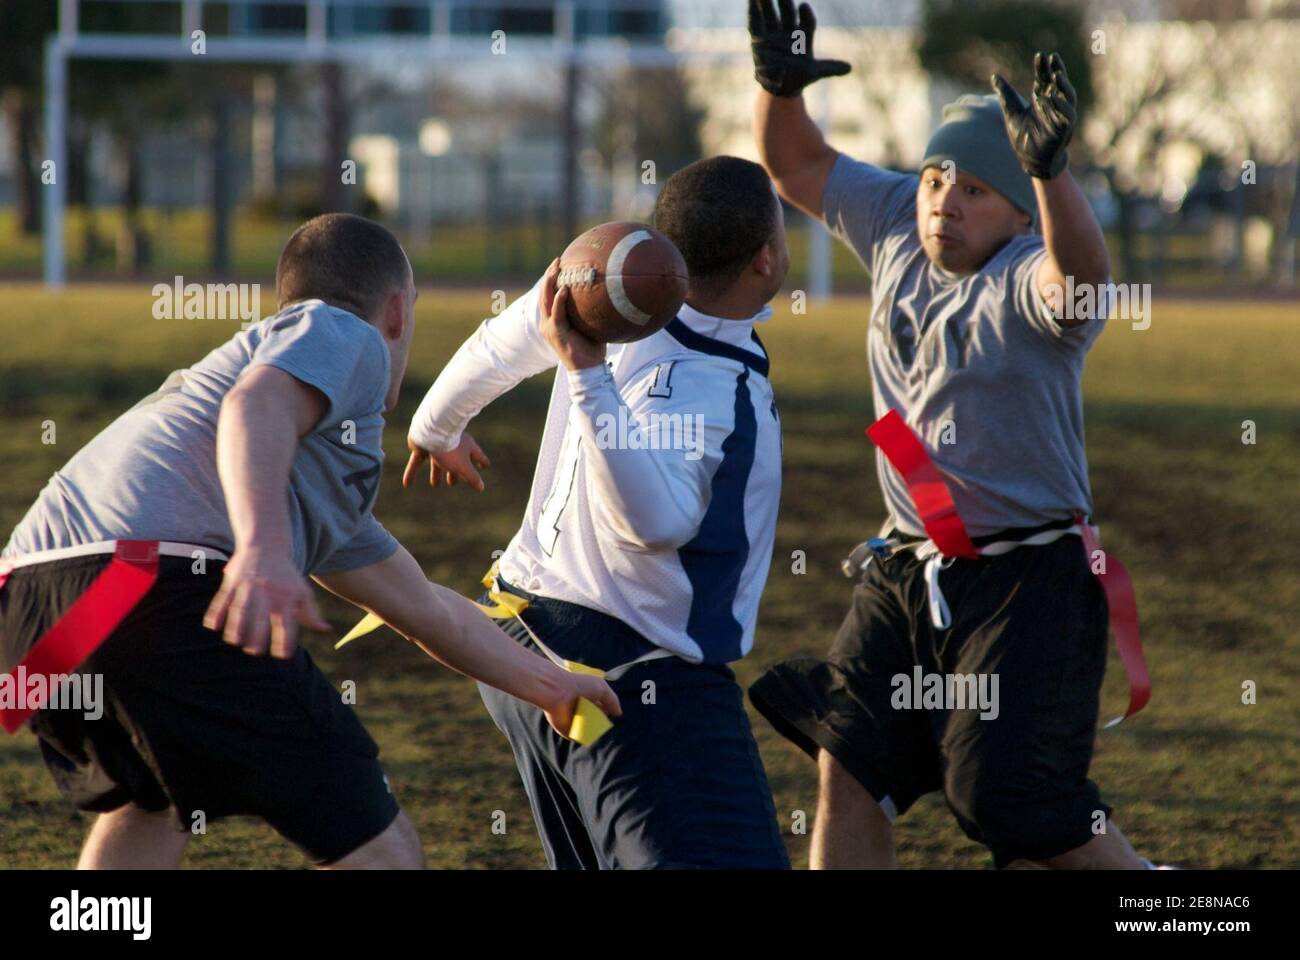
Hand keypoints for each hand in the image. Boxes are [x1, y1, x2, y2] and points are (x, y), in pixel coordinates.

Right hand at [203, 547, 329, 657]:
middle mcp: (267, 593)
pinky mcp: (233, 581)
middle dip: (258, 635)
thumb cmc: (286, 575)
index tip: (283, 656)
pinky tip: (212, 626)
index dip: (285, 640)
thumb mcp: (303, 591)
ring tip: (234, 641)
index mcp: (285, 598)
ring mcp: (248, 586)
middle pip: (261, 617)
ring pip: (240, 608)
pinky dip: (216, 611)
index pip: (286, 623)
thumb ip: (311, 613)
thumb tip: (325, 629)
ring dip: (236, 625)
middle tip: (254, 652)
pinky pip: (223, 598)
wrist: (267, 545)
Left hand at [404, 433, 490, 491]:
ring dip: (436, 473)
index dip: (482, 462)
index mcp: (466, 447)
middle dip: (455, 472)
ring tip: (435, 484)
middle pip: (456, 460)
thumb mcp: (463, 466)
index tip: (485, 466)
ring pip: (437, 462)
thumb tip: (481, 488)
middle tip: (453, 482)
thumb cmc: (451, 448)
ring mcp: (437, 445)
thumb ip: (472, 477)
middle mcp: (452, 445)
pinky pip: (417, 462)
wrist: (431, 430)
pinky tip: (407, 485)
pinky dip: (413, 473)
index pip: (477, 456)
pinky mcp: (422, 447)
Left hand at [538, 669, 622, 741]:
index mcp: (588, 698)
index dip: (608, 712)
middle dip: (602, 724)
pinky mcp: (565, 729)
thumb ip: (612, 700)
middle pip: (596, 721)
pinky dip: (583, 738)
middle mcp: (581, 709)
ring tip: (600, 732)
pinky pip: (578, 737)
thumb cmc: (578, 686)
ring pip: (588, 730)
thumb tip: (618, 713)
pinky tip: (590, 735)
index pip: (602, 708)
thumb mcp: (601, 688)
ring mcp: (573, 720)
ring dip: (594, 732)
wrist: (556, 692)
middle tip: (608, 727)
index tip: (614, 716)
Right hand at [539, 257, 604, 371]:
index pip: (549, 296)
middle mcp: (547, 322)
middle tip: (557, 260)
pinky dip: (559, 300)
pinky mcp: (556, 332)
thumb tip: (608, 295)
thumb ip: (592, 311)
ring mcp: (549, 327)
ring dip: (550, 283)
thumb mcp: (590, 326)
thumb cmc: (592, 348)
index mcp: (553, 320)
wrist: (588, 369)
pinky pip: (557, 313)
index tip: (559, 264)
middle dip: (549, 275)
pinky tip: (565, 289)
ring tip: (556, 268)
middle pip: (544, 294)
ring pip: (546, 300)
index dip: (552, 279)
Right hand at [748, 0, 849, 97]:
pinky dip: (753, 12)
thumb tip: (849, 68)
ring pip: (770, 14)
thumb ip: (829, 68)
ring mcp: (774, 34)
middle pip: (787, 13)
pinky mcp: (760, 39)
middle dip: (785, 2)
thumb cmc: (800, 78)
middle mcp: (789, 32)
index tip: (803, 6)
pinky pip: (756, 24)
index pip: (807, 23)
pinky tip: (751, 0)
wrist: (781, 86)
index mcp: (804, 38)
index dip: (805, 16)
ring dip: (766, 2)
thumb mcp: (814, 73)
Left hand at [991, 51, 1076, 179]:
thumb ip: (1005, 94)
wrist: (1029, 160)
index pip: (1045, 79)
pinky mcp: (1064, 129)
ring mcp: (1061, 116)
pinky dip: (1061, 105)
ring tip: (1056, 74)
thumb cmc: (1023, 137)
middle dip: (1056, 70)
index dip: (1043, 68)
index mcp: (1042, 100)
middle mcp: (1054, 105)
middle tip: (1052, 58)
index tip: (1040, 56)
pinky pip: (1067, 114)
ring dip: (1063, 85)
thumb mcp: (1011, 112)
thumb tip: (994, 76)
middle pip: (1058, 84)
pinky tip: (1052, 97)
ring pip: (1067, 96)